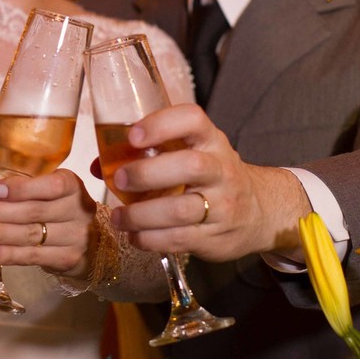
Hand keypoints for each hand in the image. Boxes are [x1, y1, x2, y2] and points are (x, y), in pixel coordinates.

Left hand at [0, 169, 97, 277]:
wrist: (91, 242)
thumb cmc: (57, 210)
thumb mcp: (37, 192)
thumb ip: (8, 187)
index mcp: (71, 185)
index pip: (49, 186)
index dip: (19, 189)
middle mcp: (78, 210)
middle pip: (33, 212)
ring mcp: (76, 237)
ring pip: (31, 235)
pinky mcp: (69, 259)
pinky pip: (33, 257)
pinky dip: (8, 255)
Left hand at [108, 103, 309, 260]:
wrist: (259, 211)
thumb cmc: (211, 176)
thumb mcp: (192, 154)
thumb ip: (151, 154)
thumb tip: (100, 164)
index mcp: (211, 140)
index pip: (193, 119)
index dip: (162, 124)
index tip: (133, 135)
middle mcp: (221, 169)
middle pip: (189, 166)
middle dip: (148, 174)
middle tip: (120, 180)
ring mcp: (222, 204)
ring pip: (181, 210)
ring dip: (142, 215)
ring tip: (118, 218)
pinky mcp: (216, 236)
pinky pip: (179, 239)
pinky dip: (150, 239)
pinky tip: (134, 235)